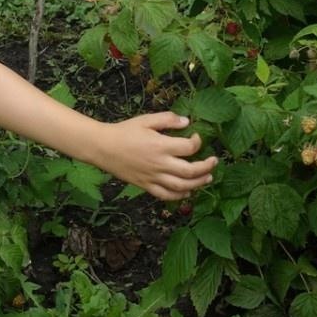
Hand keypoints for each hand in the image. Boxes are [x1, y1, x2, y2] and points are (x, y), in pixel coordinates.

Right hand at [93, 111, 216, 200]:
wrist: (103, 147)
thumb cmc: (124, 131)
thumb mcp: (146, 120)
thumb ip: (167, 119)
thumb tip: (186, 122)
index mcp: (160, 145)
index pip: (189, 147)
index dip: (198, 142)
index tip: (197, 137)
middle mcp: (159, 164)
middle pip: (190, 171)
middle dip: (206, 167)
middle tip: (214, 161)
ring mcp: (153, 177)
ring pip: (182, 186)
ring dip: (198, 183)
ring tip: (208, 178)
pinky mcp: (146, 185)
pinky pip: (166, 195)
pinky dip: (179, 196)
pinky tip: (187, 192)